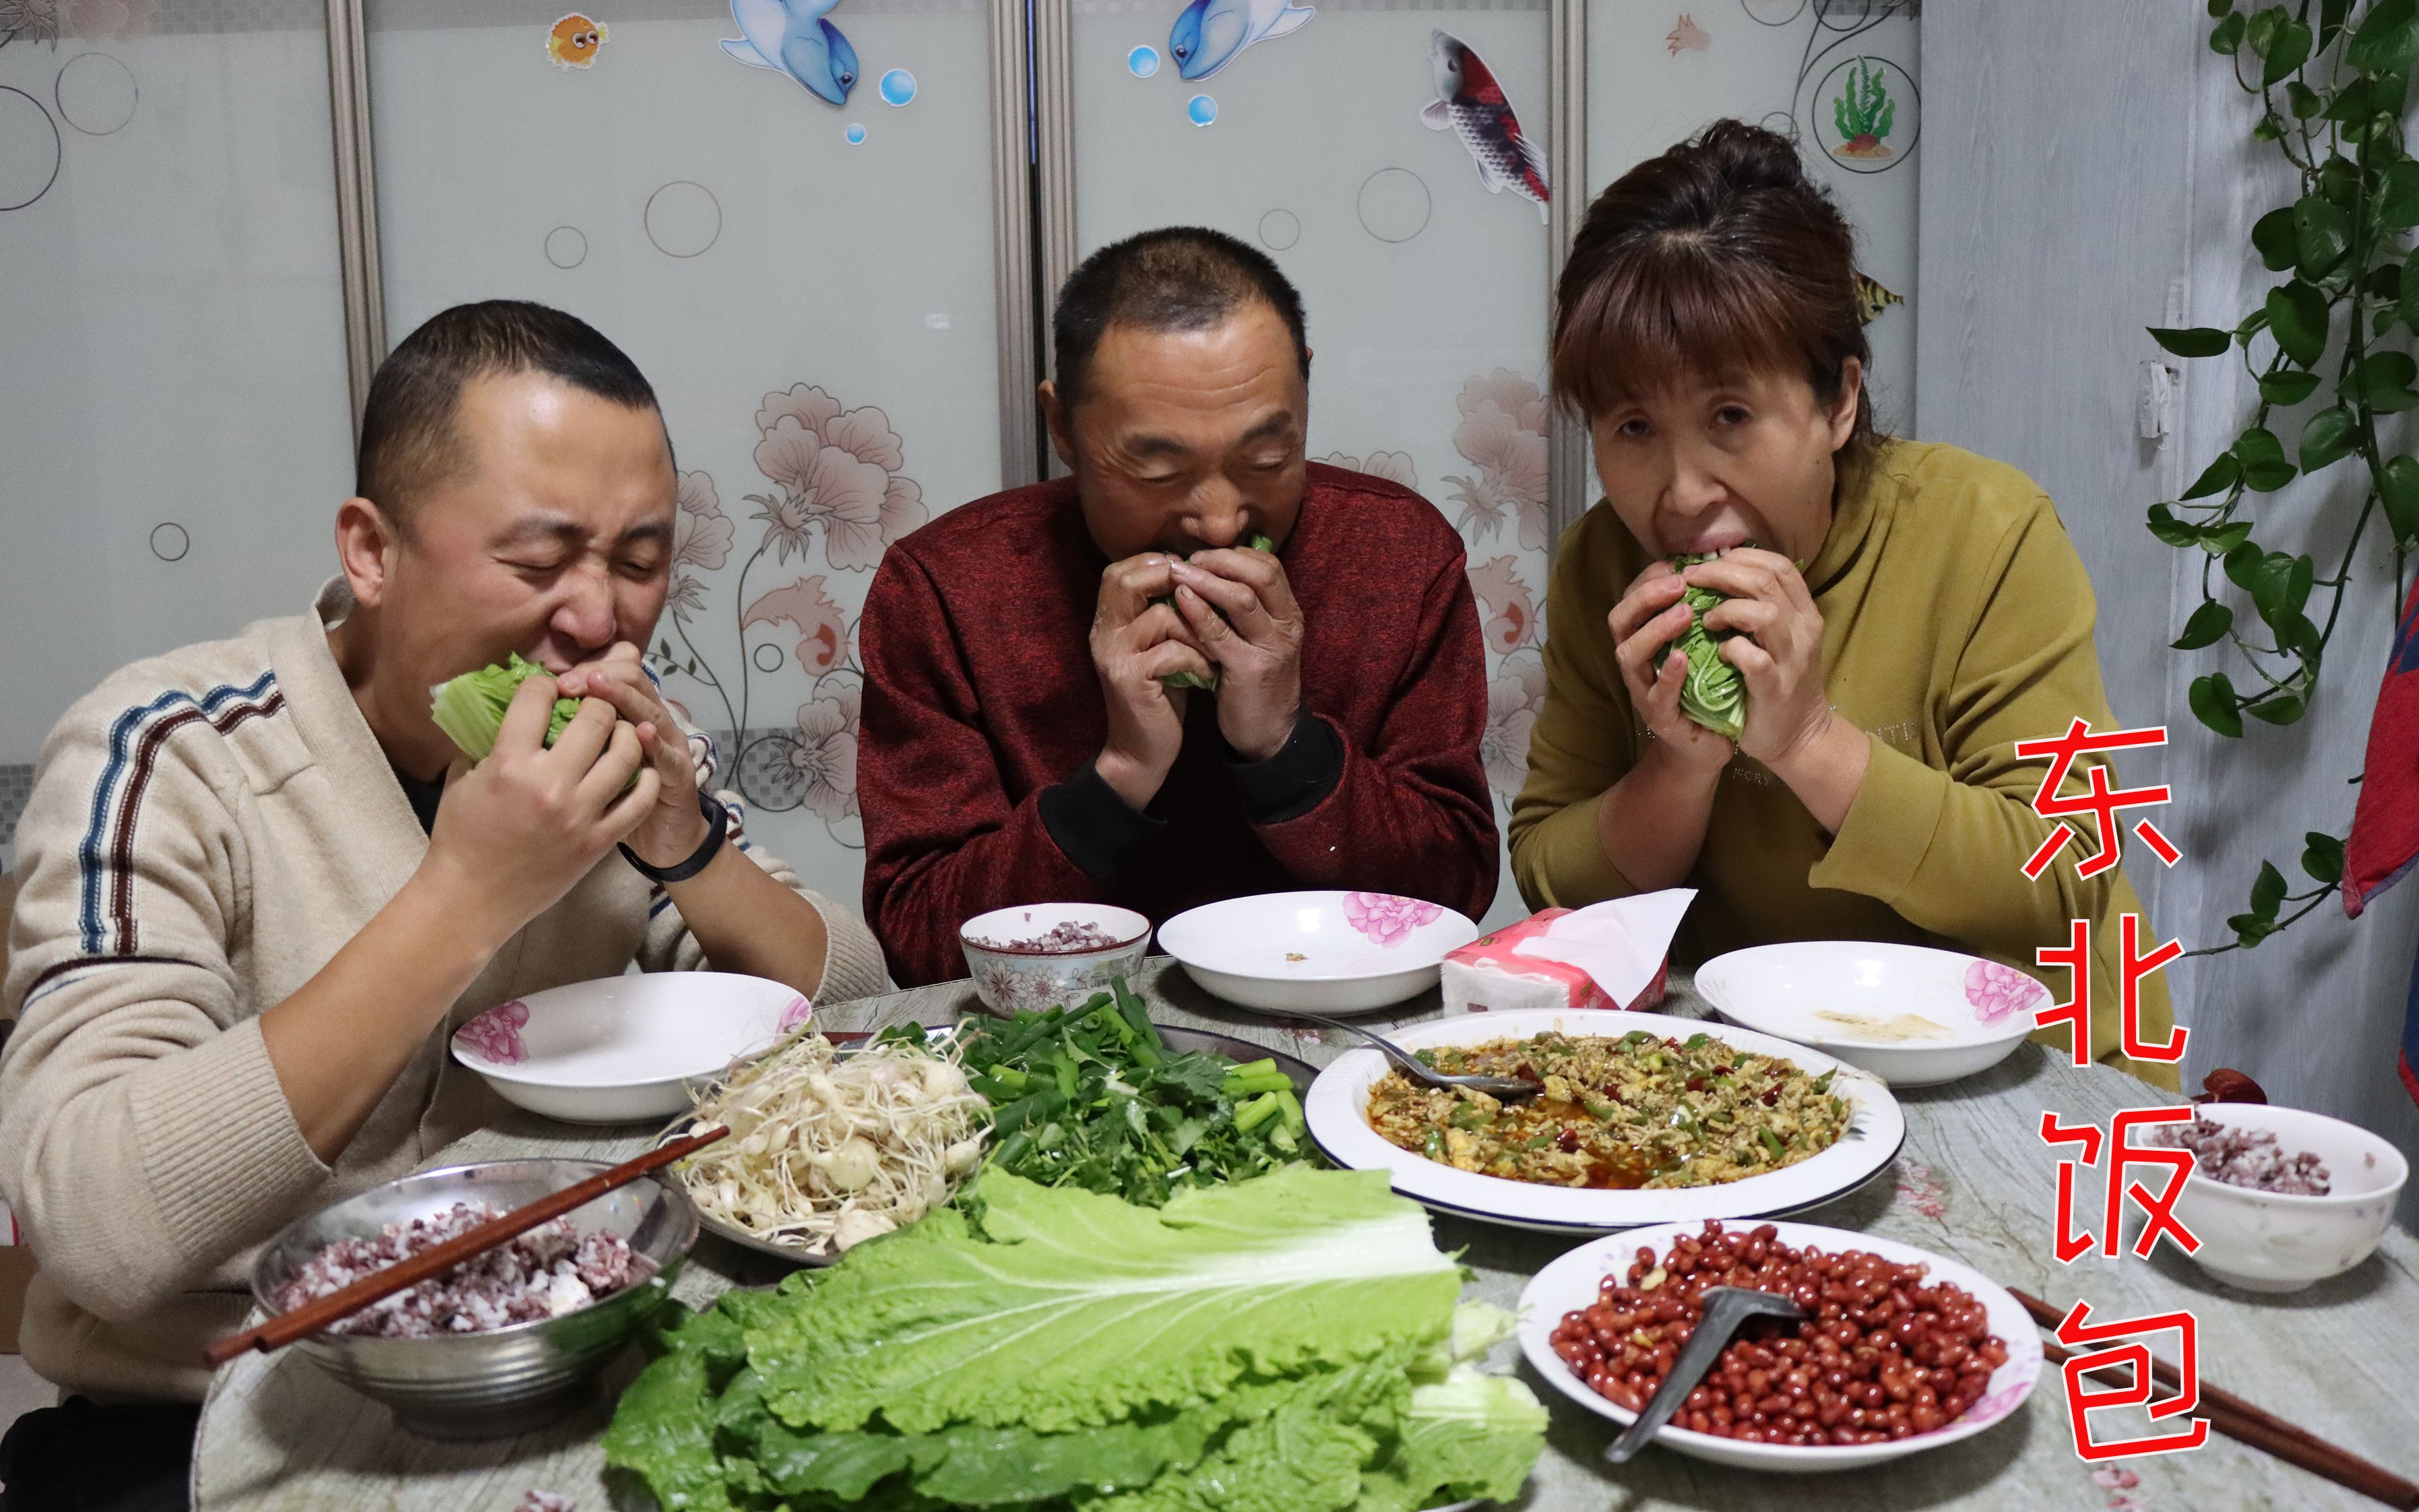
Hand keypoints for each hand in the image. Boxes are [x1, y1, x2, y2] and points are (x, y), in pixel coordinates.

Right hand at [418, 669, 659, 945]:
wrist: (471, 900)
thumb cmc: (460, 838)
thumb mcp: (462, 779)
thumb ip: (487, 741)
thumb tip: (506, 709)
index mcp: (509, 764)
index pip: (538, 696)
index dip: (544, 684)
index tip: (548, 690)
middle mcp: (550, 785)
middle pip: (595, 718)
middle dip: (595, 703)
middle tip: (592, 708)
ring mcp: (580, 815)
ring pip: (626, 754)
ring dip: (626, 735)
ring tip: (619, 733)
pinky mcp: (598, 842)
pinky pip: (639, 802)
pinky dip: (645, 780)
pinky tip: (639, 770)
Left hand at [556, 643, 708, 869]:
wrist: (664, 839)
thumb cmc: (616, 801)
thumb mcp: (599, 759)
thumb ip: (575, 733)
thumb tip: (533, 707)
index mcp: (628, 711)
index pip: (613, 670)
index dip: (586, 668)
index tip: (555, 678)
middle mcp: (650, 720)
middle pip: (633, 678)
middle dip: (600, 676)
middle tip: (569, 682)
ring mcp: (668, 745)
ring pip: (649, 710)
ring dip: (624, 697)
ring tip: (598, 688)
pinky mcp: (680, 774)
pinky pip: (668, 757)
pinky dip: (655, 744)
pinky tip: (641, 734)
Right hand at [1091, 554, 1211, 809]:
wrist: (1142, 752)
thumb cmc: (1158, 696)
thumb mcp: (1157, 648)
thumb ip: (1164, 614)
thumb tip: (1194, 574)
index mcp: (1106, 623)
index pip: (1119, 571)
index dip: (1154, 563)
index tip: (1192, 575)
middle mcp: (1103, 634)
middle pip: (1128, 581)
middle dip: (1174, 583)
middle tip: (1206, 601)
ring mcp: (1114, 656)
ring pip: (1163, 616)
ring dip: (1198, 630)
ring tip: (1213, 650)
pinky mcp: (1130, 680)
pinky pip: (1173, 650)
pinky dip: (1198, 659)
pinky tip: (1208, 675)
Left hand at [1168, 544, 1304, 761]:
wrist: (1269, 733)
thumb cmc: (1254, 682)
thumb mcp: (1257, 639)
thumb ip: (1242, 609)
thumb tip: (1207, 571)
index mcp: (1289, 614)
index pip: (1269, 566)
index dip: (1234, 554)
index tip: (1203, 555)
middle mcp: (1287, 626)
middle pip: (1261, 574)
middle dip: (1222, 560)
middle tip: (1188, 559)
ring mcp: (1271, 647)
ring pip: (1242, 599)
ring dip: (1206, 580)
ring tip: (1177, 573)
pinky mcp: (1250, 670)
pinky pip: (1221, 633)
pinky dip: (1199, 612)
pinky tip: (1180, 600)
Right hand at [1607, 562, 1732, 778]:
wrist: (1705, 746)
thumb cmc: (1703, 688)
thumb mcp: (1698, 645)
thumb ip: (1696, 615)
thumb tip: (1712, 570)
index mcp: (1643, 640)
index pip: (1631, 599)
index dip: (1648, 578)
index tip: (1677, 564)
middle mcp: (1636, 662)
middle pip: (1620, 621)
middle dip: (1645, 597)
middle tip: (1679, 583)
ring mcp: (1643, 691)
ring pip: (1630, 654)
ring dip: (1655, 630)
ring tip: (1684, 614)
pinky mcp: (1660, 718)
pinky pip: (1656, 695)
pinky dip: (1667, 676)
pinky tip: (1681, 659)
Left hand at [1682, 548, 1835, 766]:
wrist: (1800, 735)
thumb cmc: (1781, 682)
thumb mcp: (1782, 638)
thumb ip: (1762, 607)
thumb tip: (1723, 573)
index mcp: (1805, 613)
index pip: (1779, 566)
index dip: (1742, 558)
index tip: (1710, 563)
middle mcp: (1804, 631)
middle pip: (1766, 581)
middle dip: (1722, 574)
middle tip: (1692, 581)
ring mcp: (1792, 660)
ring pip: (1765, 613)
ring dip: (1727, 610)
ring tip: (1706, 620)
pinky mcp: (1775, 689)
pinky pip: (1753, 658)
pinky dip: (1731, 650)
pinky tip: (1719, 653)